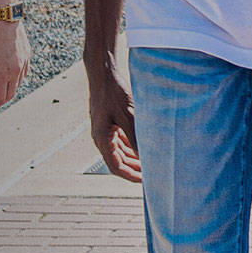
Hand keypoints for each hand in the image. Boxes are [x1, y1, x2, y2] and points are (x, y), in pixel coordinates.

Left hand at [0, 19, 30, 116]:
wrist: (2, 15)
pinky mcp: (27, 55)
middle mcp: (16, 71)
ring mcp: (23, 63)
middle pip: (8, 96)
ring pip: (16, 85)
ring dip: (5, 91)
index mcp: (2, 74)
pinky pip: (22, 74)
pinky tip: (4, 75)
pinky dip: (13, 80)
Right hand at [86, 57, 140, 182]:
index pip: (115, 167)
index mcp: (102, 139)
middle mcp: (101, 136)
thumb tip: (144, 157)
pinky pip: (118, 140)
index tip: (145, 181)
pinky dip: (129, 146)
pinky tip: (140, 147)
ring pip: (118, 151)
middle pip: (117, 160)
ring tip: (147, 162)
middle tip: (150, 174)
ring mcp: (103, 129)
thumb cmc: (113, 92)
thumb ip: (135, 138)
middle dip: (133, 168)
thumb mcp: (128, 116)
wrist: (103, 72)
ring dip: (132, 158)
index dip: (130, 176)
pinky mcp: (108, 121)